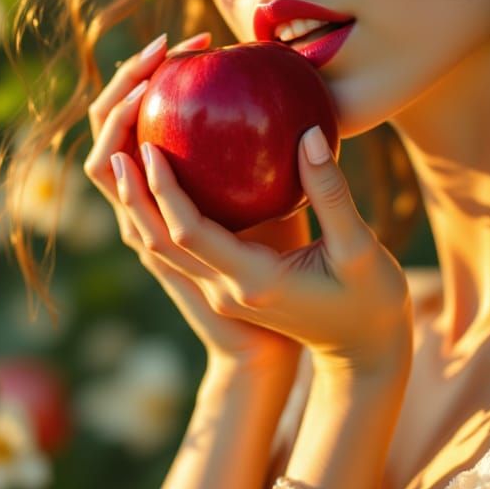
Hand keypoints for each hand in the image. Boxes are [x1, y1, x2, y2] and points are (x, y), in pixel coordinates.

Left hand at [110, 123, 413, 379]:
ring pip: (163, 246)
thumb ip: (332, 193)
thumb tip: (307, 134)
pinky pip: (181, 245)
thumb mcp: (360, 250)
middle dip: (134, 192)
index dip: (164, 191)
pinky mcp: (228, 285)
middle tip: (118, 142)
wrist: (364, 354)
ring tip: (126, 151)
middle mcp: (227, 288)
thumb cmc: (371, 304)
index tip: (151, 147)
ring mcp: (224, 290)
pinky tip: (165, 175)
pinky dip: (163, 212)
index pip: (189, 233)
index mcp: (254, 281)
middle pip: (159, 240)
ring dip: (140, 203)